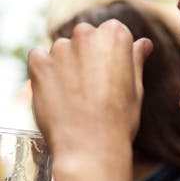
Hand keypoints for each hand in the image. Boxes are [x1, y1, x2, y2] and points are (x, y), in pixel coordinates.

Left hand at [28, 20, 151, 180]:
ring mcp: (60, 48)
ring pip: (60, 49)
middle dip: (84, 57)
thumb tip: (143, 43)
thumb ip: (134, 60)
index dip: (107, 56)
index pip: (108, 32)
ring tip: (71, 96)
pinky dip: (42, 70)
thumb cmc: (118, 121)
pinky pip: (37, 57)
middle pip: (83, 37)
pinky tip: (53, 91)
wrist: (89, 147)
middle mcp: (86, 34)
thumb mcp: (135, 88)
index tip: (106, 77)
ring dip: (63, 64)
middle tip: (88, 88)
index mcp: (115, 35)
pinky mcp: (38, 64)